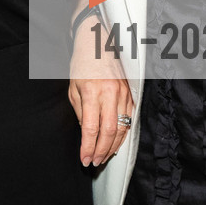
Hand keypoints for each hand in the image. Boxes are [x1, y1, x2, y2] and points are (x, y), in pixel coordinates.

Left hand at [67, 15, 133, 167]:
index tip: (84, 160)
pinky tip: (116, 143)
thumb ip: (79, 111)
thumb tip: (86, 132)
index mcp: (92, 92)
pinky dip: (123, 134)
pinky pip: (129, 119)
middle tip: (94, 162)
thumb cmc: (83, 64)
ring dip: (113, 146)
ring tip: (103, 157)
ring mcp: (124, 93)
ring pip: (122, 127)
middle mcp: (111, 93)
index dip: (87, 147)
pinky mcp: (131, 93)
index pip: (90, 128)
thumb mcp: (73, 88)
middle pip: (109, 131)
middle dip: (101, 151)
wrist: (100, 41)